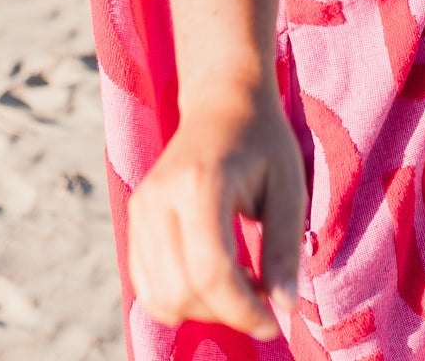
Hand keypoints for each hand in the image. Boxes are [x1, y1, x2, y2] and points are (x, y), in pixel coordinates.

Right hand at [127, 79, 306, 336]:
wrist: (222, 102)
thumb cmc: (263, 142)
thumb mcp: (289, 186)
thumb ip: (285, 247)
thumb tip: (284, 307)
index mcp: (200, 183)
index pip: (211, 271)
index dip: (243, 310)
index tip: (274, 321)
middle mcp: (159, 197)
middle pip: (183, 291)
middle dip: (227, 311)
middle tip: (263, 292)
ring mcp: (140, 208)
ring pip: (161, 298)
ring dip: (205, 309)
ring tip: (241, 279)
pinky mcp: (134, 219)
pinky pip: (148, 288)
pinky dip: (181, 300)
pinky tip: (215, 276)